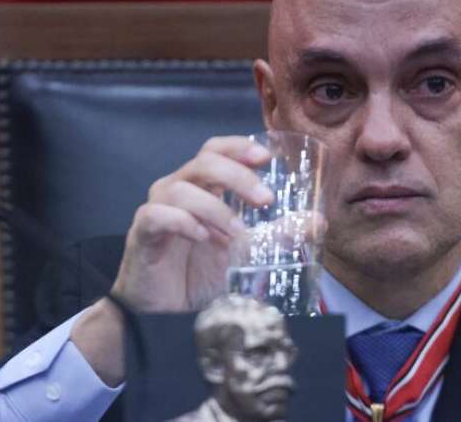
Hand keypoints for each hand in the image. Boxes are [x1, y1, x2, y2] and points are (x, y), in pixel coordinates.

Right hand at [112, 136, 273, 311]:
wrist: (166, 312)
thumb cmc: (202, 274)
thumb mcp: (248, 252)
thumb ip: (278, 233)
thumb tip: (318, 222)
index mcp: (202, 186)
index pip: (216, 149)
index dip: (239, 146)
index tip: (268, 157)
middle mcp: (178, 189)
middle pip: (204, 162)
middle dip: (238, 176)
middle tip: (266, 200)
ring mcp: (157, 208)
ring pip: (183, 189)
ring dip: (216, 209)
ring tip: (238, 234)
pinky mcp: (142, 232)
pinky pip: (159, 215)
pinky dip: (184, 222)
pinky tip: (204, 238)